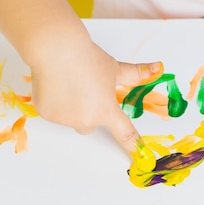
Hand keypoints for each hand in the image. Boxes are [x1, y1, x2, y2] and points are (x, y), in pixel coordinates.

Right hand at [31, 40, 162, 153]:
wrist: (57, 50)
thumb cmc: (87, 58)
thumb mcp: (115, 68)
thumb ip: (136, 74)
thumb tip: (157, 68)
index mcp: (106, 110)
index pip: (124, 132)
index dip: (133, 144)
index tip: (139, 155)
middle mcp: (86, 120)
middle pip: (92, 124)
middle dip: (91, 111)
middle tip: (87, 90)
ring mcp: (65, 119)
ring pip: (72, 119)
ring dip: (72, 107)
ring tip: (70, 83)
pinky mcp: (46, 114)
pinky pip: (55, 113)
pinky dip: (56, 102)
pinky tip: (56, 84)